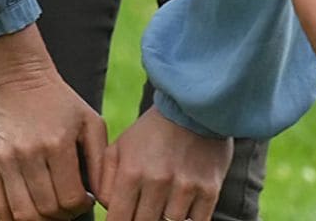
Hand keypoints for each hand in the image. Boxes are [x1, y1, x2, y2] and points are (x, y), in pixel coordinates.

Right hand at [0, 26, 107, 219]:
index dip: (80, 208)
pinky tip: (26, 209)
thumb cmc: (58, 99)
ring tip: (47, 210)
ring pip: (22, 214)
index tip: (83, 200)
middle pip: (46, 210)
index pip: (70, 199)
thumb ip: (99, 160)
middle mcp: (30, 153)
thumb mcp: (88, 120)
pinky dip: (12, 218)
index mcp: (58, 143)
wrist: (15, 73)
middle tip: (66, 208)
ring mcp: (6, 158)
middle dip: (61, 217)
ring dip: (38, 220)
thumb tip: (102, 197)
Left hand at [99, 107, 232, 220]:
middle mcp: (158, 181)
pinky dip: (189, 220)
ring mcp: (185, 187)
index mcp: (132, 171)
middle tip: (144, 209)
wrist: (194, 107)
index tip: (124, 217)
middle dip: (141, 220)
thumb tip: (106, 210)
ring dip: (165, 220)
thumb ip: (105, 181)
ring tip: (162, 206)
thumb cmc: (153, 131)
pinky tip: (183, 208)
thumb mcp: (120, 147)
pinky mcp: (209, 190)